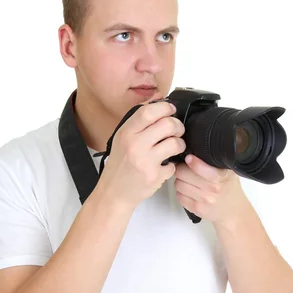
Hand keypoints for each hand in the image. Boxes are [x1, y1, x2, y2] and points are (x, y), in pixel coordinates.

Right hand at [98, 92, 185, 208]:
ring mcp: (145, 162)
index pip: (148, 112)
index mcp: (126, 133)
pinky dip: (171, 166)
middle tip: (177, 131)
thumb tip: (158, 99)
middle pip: (167, 125)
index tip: (171, 110)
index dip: (165, 108)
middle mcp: (134, 146)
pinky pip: (173, 165)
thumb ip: (139, 121)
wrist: (113, 192)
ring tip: (174, 147)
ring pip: (175, 143)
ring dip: (179, 144)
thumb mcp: (122, 139)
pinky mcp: (154, 176)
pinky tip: (164, 166)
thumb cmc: (119, 165)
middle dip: (177, 126)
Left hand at [174, 154, 249, 223]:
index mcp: (221, 176)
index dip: (192, 161)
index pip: (200, 168)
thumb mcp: (228, 171)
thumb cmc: (229, 187)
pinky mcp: (196, 209)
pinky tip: (190, 191)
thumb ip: (215, 161)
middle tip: (187, 169)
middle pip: (182, 173)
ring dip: (181, 180)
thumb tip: (197, 148)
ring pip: (178, 184)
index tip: (189, 158)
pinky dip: (181, 192)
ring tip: (190, 181)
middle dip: (182, 169)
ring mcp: (204, 200)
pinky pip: (179, 196)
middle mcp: (213, 188)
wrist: (233, 210)